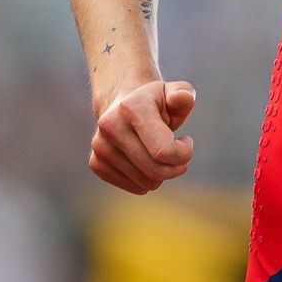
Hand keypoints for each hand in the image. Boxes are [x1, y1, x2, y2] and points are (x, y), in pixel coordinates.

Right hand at [88, 79, 196, 194]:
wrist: (123, 106)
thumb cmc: (156, 103)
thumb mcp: (174, 93)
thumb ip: (183, 94)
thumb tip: (184, 97)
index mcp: (131, 107)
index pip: (164, 151)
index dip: (184, 153)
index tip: (185, 140)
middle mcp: (110, 126)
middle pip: (155, 171)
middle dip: (175, 166)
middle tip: (178, 152)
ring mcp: (100, 146)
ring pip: (147, 183)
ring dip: (162, 173)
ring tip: (159, 153)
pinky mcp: (96, 164)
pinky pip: (136, 188)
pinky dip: (148, 179)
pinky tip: (145, 160)